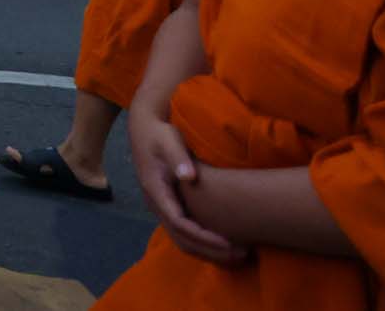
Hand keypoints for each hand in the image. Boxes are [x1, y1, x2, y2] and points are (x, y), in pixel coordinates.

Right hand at [130, 110, 243, 263]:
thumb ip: (179, 158)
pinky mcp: (169, 205)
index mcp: (155, 190)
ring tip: (235, 255)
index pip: (179, 224)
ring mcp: (161, 206)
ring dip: (207, 251)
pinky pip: (184, 232)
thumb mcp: (169, 141)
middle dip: (210, 251)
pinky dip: (202, 243)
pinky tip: (222, 243)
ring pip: (181, 239)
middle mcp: (156, 204)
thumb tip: (189, 177)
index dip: (204, 237)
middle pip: (181, 239)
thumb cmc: (160, 134)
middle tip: (240, 255)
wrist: (144, 128)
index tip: (228, 243)